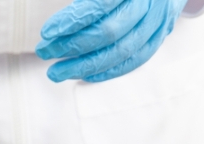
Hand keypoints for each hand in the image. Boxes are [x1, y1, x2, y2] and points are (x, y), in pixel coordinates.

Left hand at [35, 0, 187, 82]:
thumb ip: (87, 0)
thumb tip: (57, 24)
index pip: (100, 4)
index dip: (72, 20)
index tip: (46, 32)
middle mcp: (149, 3)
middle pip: (108, 32)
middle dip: (71, 46)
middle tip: (44, 52)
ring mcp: (158, 21)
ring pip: (120, 51)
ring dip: (84, 66)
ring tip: (56, 72)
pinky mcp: (160, 35)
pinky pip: (135, 60)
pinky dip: (107, 71)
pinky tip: (83, 76)